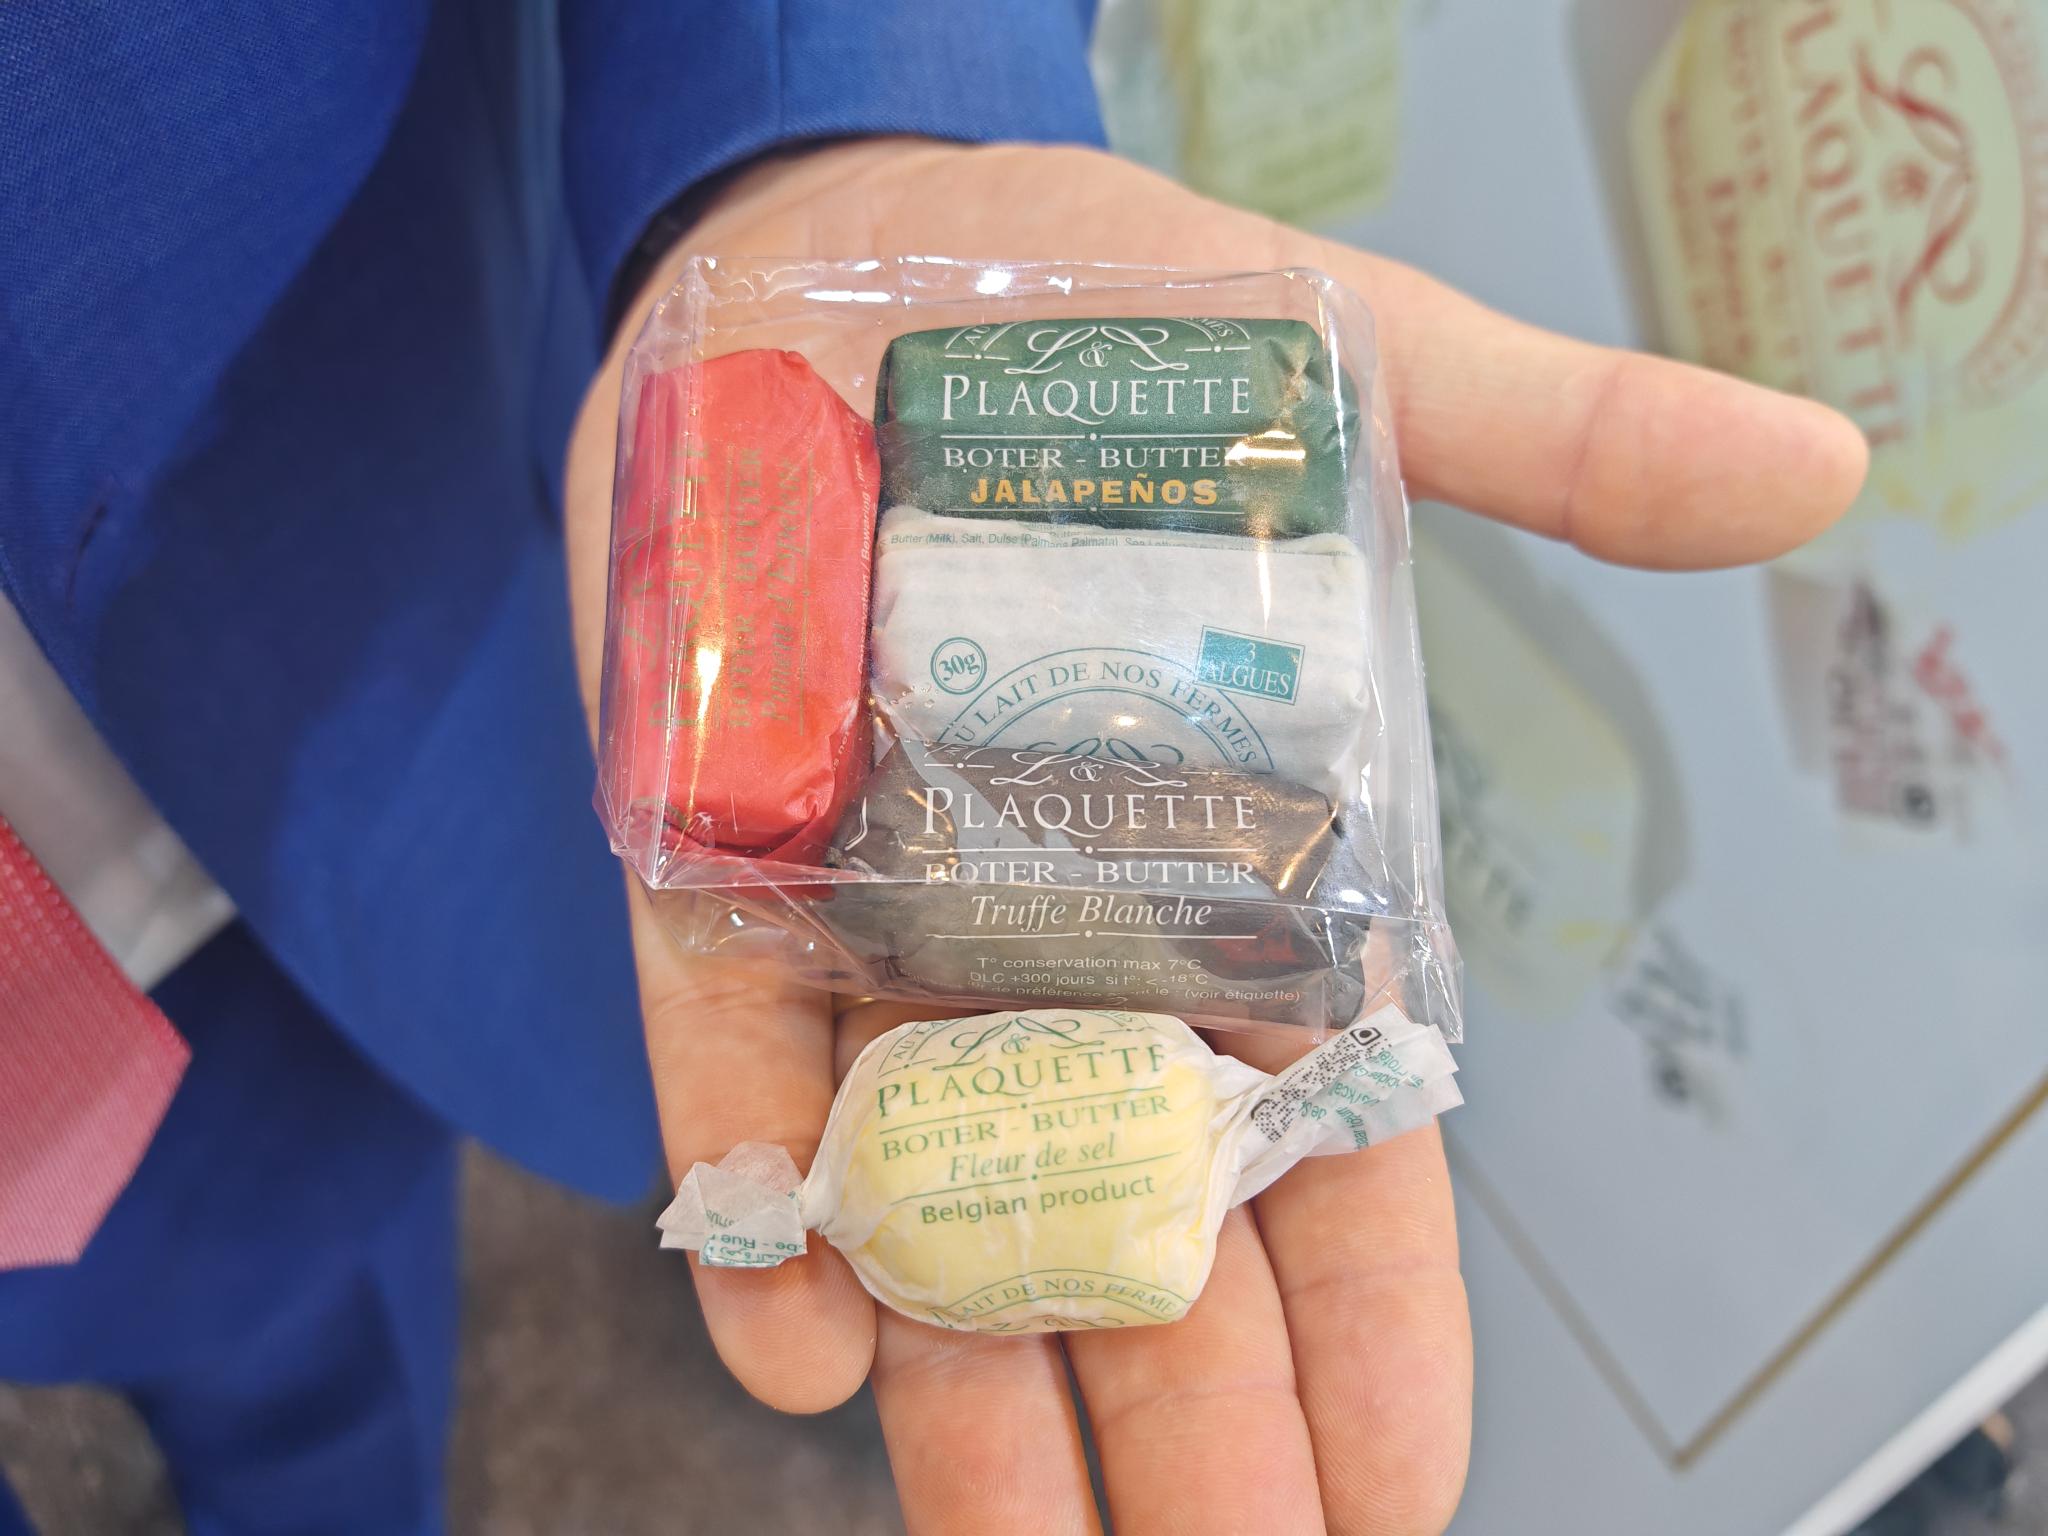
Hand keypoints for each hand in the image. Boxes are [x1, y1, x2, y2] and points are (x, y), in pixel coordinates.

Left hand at [564, 140, 1866, 1535]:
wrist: (847, 251)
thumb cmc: (1115, 321)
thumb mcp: (1349, 370)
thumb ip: (1549, 446)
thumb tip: (1810, 467)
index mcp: (1258, 872)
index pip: (1340, 1148)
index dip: (1376, 1324)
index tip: (1401, 1488)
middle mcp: (1086, 943)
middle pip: (1156, 1231)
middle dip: (1197, 1425)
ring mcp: (896, 933)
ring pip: (956, 1209)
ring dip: (979, 1397)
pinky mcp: (722, 888)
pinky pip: (740, 1085)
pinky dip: (764, 1217)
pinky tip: (800, 1352)